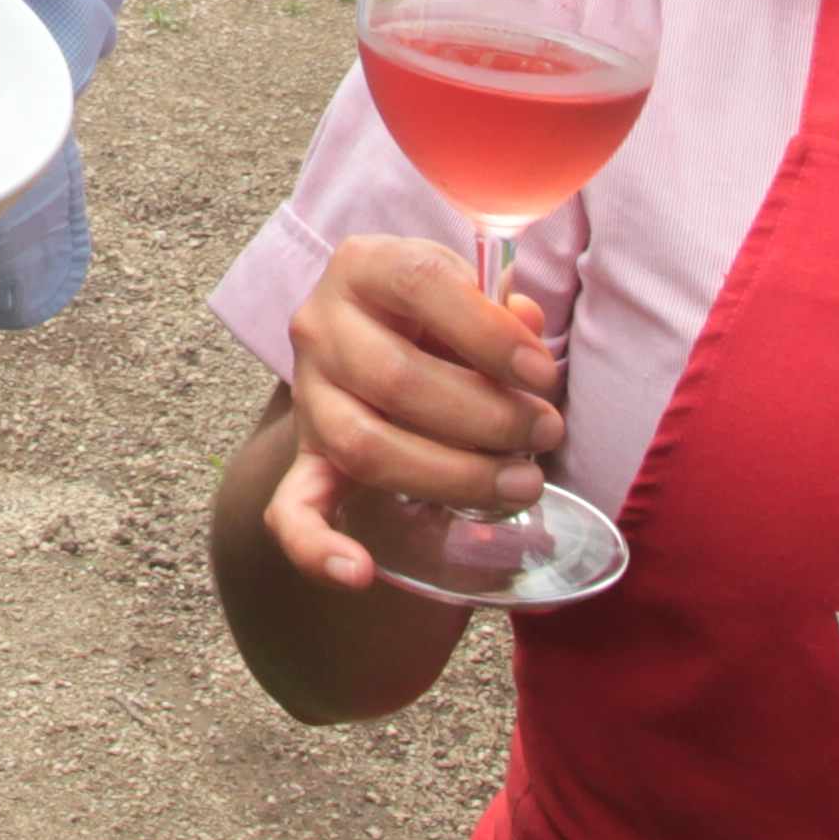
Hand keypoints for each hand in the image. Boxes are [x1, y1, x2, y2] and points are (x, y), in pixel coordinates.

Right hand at [258, 234, 565, 593]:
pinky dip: (317, 547)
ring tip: (522, 483)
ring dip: (455, 476)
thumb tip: (527, 330)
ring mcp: (309, 398)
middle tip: (546, 432)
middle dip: (488, 415)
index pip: (420, 282)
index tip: (542, 371)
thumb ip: (498, 306)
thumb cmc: (438, 315)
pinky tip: (358, 572)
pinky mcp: (307, 459)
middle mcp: (321, 327)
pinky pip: (292, 510)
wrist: (373, 339)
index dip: (487, 331)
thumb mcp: (466, 290)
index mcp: (363, 267)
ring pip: (367, 447)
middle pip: (396, 377)